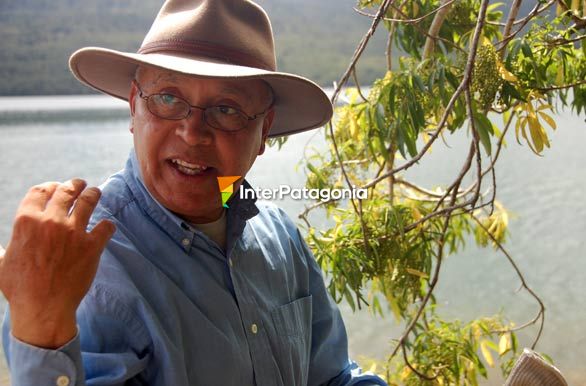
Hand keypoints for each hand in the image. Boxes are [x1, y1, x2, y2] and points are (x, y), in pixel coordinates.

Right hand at [0, 179, 114, 347]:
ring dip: (93, 194)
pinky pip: (106, 226)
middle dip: (75, 185)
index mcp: (26, 221)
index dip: (51, 186)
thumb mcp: (2, 262)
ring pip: (89, 200)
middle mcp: (51, 221)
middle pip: (67, 191)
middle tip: (81, 185)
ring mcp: (74, 232)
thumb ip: (2, 249)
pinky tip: (106, 227)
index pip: (41, 190)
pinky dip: (108, 225)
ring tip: (95, 193)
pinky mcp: (92, 246)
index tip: (57, 187)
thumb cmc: (20, 288)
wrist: (43, 308)